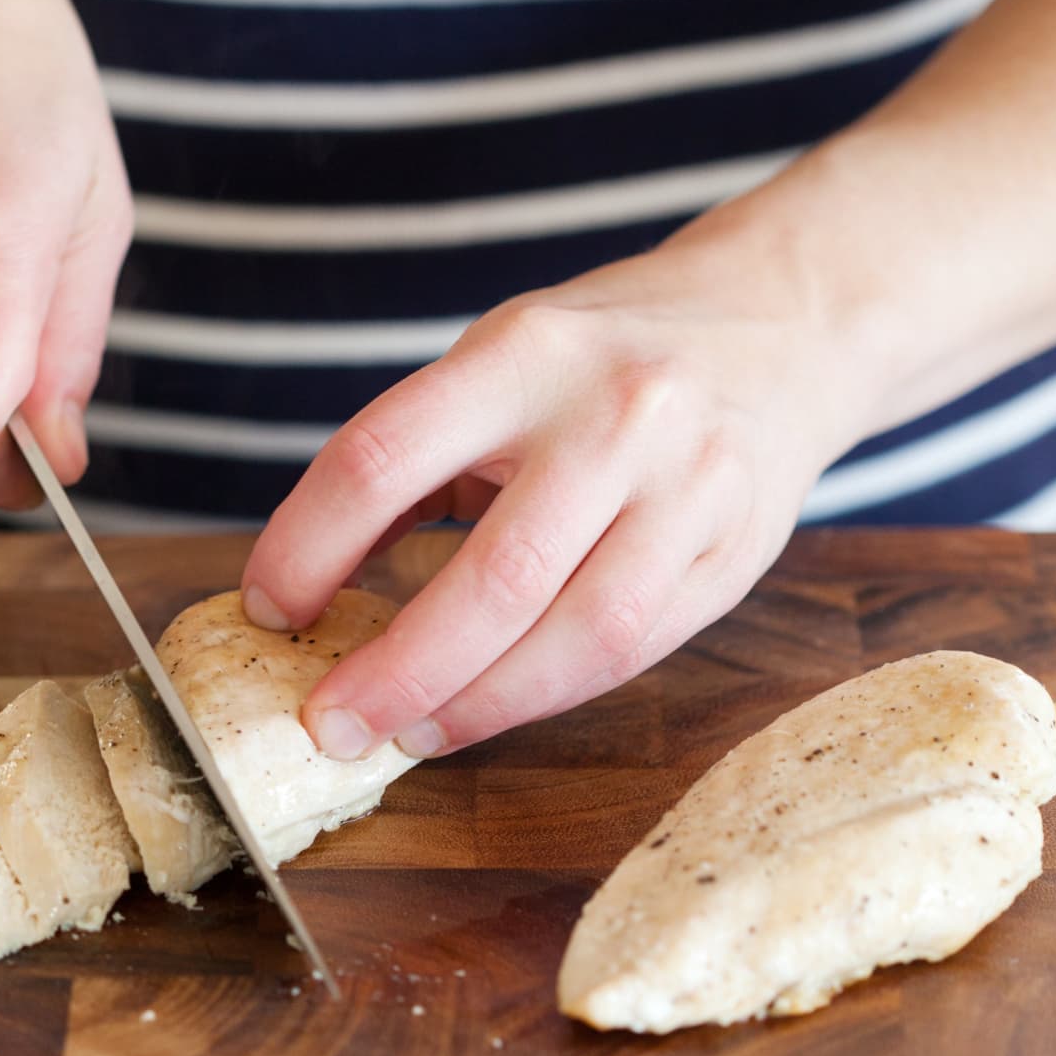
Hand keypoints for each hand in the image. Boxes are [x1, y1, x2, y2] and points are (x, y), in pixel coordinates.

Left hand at [242, 235, 854, 759]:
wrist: (785, 324)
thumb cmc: (610, 352)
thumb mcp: (503, 357)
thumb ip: (420, 456)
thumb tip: (316, 572)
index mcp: (526, 352)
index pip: (386, 456)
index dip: (308, 544)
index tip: (270, 605)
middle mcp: (616, 416)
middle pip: (491, 576)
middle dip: (396, 670)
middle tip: (329, 722)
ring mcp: (690, 489)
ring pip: (577, 633)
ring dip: (477, 704)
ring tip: (407, 731)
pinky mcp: (736, 554)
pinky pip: (633, 650)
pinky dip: (546, 693)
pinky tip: (489, 706)